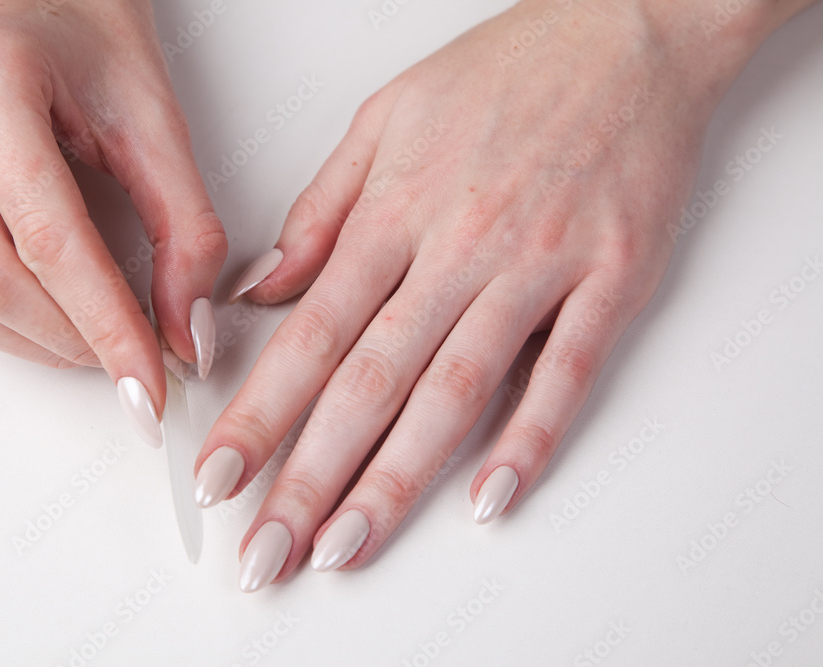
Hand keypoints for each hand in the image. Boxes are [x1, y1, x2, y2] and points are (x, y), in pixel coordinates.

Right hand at [0, 0, 226, 437]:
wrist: (42, 3)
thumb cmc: (95, 46)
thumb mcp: (159, 127)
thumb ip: (185, 234)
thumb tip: (184, 335)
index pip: (48, 237)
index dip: (105, 324)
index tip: (149, 379)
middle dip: (72, 340)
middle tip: (133, 366)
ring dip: (37, 340)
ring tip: (98, 342)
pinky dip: (3, 320)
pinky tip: (52, 317)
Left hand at [194, 0, 796, 589]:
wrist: (628, 26)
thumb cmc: (507, 70)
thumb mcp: (385, 116)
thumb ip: (321, 209)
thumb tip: (263, 287)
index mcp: (396, 209)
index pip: (309, 334)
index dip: (259, 415)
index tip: (219, 477)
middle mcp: (458, 244)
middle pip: (370, 380)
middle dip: (308, 475)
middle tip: (266, 550)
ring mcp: (537, 264)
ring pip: (455, 389)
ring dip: (397, 478)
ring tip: (347, 545)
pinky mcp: (610, 277)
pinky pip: (567, 370)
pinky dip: (530, 438)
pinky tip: (490, 497)